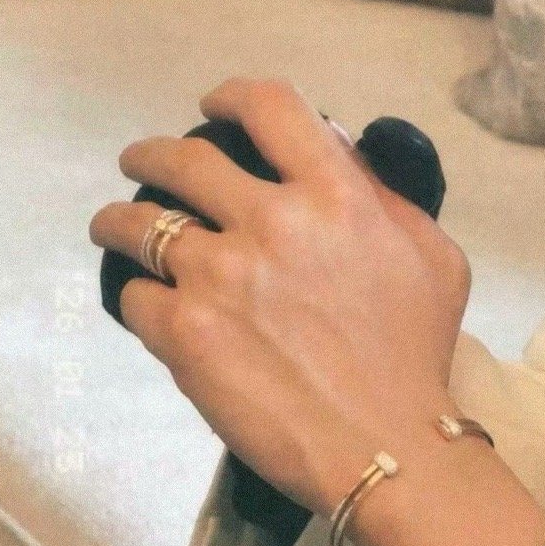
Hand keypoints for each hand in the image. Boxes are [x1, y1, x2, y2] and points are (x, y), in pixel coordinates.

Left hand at [88, 77, 472, 515]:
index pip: (268, 107)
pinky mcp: (185, 335)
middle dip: (151, 153)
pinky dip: (136, 293)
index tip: (213, 107)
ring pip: (138, 223)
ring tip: (113, 224)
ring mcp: (220, 277)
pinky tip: (141, 297)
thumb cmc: (417, 351)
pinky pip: (136, 295)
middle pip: (183, 159)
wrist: (387, 448)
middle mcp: (271, 222)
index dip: (231, 97)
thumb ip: (382, 194)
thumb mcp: (431, 253)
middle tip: (141, 162)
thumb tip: (334, 149)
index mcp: (335, 194)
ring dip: (118, 218)